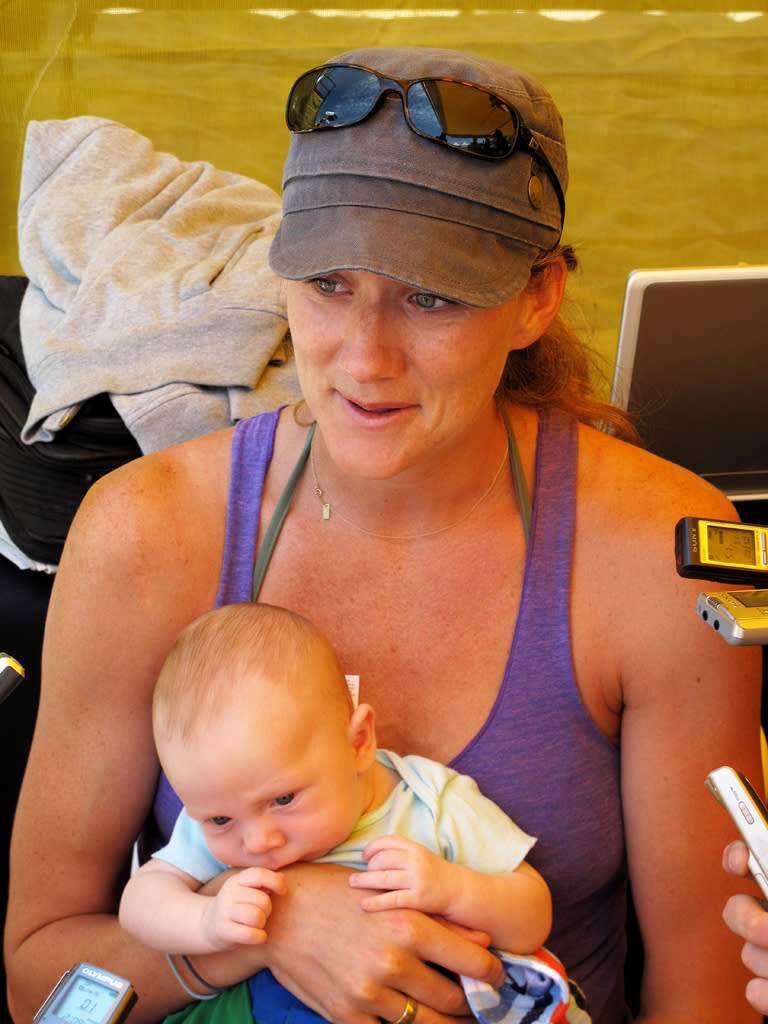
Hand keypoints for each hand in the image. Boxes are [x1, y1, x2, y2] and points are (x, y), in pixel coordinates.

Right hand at [202, 867, 285, 949]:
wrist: (207, 925)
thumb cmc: (237, 906)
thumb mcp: (247, 890)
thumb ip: (265, 882)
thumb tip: (282, 878)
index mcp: (237, 880)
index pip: (259, 875)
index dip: (275, 882)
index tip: (282, 891)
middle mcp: (229, 893)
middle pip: (262, 900)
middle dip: (268, 910)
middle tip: (261, 914)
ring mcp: (224, 912)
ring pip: (257, 917)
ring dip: (262, 923)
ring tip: (256, 924)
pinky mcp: (223, 931)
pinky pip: (251, 935)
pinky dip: (259, 937)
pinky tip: (257, 936)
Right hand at [264, 862, 504, 1023]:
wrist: (281, 915)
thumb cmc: (337, 894)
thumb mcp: (389, 895)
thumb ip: (438, 918)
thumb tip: (482, 939)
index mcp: (407, 925)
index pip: (471, 962)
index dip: (490, 974)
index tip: (496, 978)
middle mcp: (392, 962)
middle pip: (452, 1000)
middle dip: (469, 1004)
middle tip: (474, 1002)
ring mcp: (368, 993)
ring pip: (423, 1023)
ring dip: (441, 1022)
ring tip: (447, 1016)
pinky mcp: (346, 1014)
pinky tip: (405, 1018)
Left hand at [350, 835, 456, 915]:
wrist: (457, 891)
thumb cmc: (433, 873)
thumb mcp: (419, 856)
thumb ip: (400, 853)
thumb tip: (370, 856)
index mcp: (415, 848)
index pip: (388, 841)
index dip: (372, 847)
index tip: (364, 856)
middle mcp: (416, 862)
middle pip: (383, 859)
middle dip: (368, 866)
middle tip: (359, 875)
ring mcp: (417, 880)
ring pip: (384, 878)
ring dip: (365, 880)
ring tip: (352, 883)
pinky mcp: (418, 899)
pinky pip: (392, 900)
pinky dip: (376, 902)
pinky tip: (364, 904)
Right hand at [723, 841, 767, 1013]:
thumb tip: (748, 857)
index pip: (754, 858)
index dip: (738, 857)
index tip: (739, 861)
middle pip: (738, 910)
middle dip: (746, 920)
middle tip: (767, 934)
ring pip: (748, 953)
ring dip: (762, 960)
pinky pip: (756, 990)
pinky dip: (763, 993)